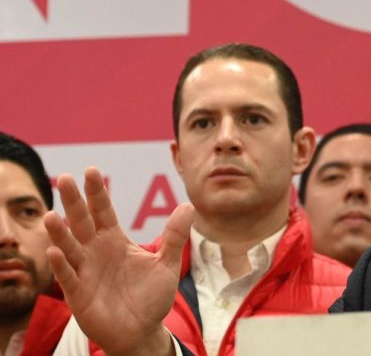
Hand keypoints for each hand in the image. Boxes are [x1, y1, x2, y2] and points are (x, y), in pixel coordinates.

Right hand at [44, 167, 193, 355]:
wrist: (142, 331)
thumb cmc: (152, 297)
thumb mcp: (167, 264)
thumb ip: (175, 237)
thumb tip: (189, 206)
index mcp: (115, 240)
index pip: (104, 211)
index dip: (97, 192)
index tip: (90, 171)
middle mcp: (96, 251)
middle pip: (82, 222)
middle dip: (73, 202)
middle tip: (63, 179)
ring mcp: (85, 271)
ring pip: (69, 247)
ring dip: (60, 232)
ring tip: (52, 215)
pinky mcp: (79, 293)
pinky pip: (68, 276)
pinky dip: (61, 265)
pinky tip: (54, 251)